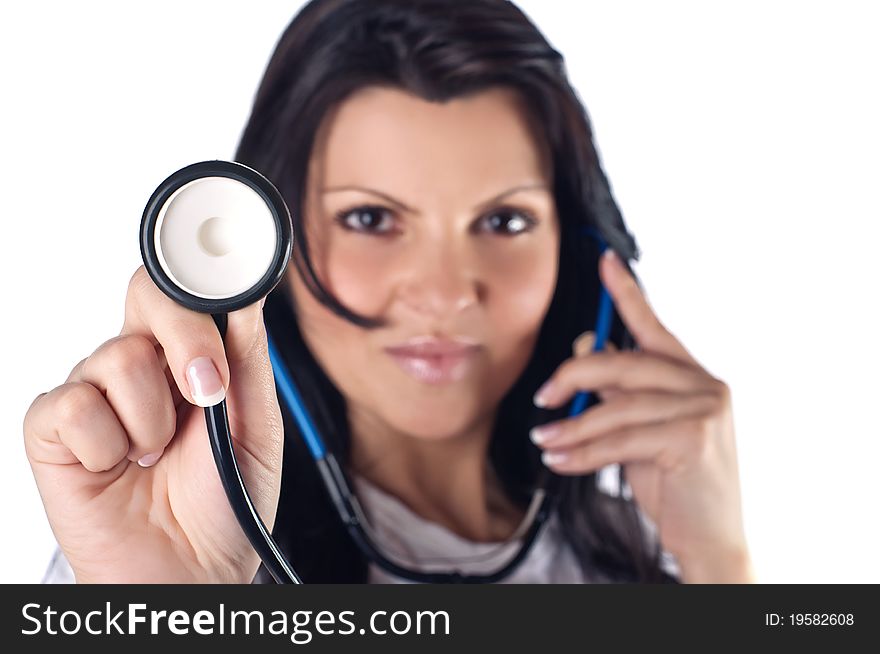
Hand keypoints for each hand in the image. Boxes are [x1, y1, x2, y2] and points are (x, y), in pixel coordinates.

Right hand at [23, 266, 283, 582]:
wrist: (192, 570)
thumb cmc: (225, 502)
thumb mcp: (257, 430)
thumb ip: (249, 364)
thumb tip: (244, 301)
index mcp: (188, 358)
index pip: (183, 291)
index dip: (202, 283)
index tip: (233, 291)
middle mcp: (138, 366)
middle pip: (144, 295)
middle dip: (186, 339)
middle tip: (210, 392)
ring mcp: (94, 393)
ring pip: (117, 358)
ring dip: (154, 418)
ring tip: (159, 455)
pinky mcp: (53, 431)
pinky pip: (75, 407)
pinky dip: (108, 445)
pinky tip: (119, 467)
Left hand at [530, 250, 752, 582]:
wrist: (711, 537)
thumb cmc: (675, 483)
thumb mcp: (641, 430)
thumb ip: (618, 392)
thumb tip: (584, 350)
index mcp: (692, 377)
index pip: (653, 326)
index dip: (626, 292)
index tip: (604, 260)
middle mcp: (704, 385)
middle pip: (624, 363)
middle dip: (574, 377)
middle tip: (543, 397)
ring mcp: (704, 409)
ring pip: (617, 404)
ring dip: (572, 426)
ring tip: (545, 440)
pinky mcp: (693, 437)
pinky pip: (621, 438)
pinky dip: (584, 451)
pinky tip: (560, 460)